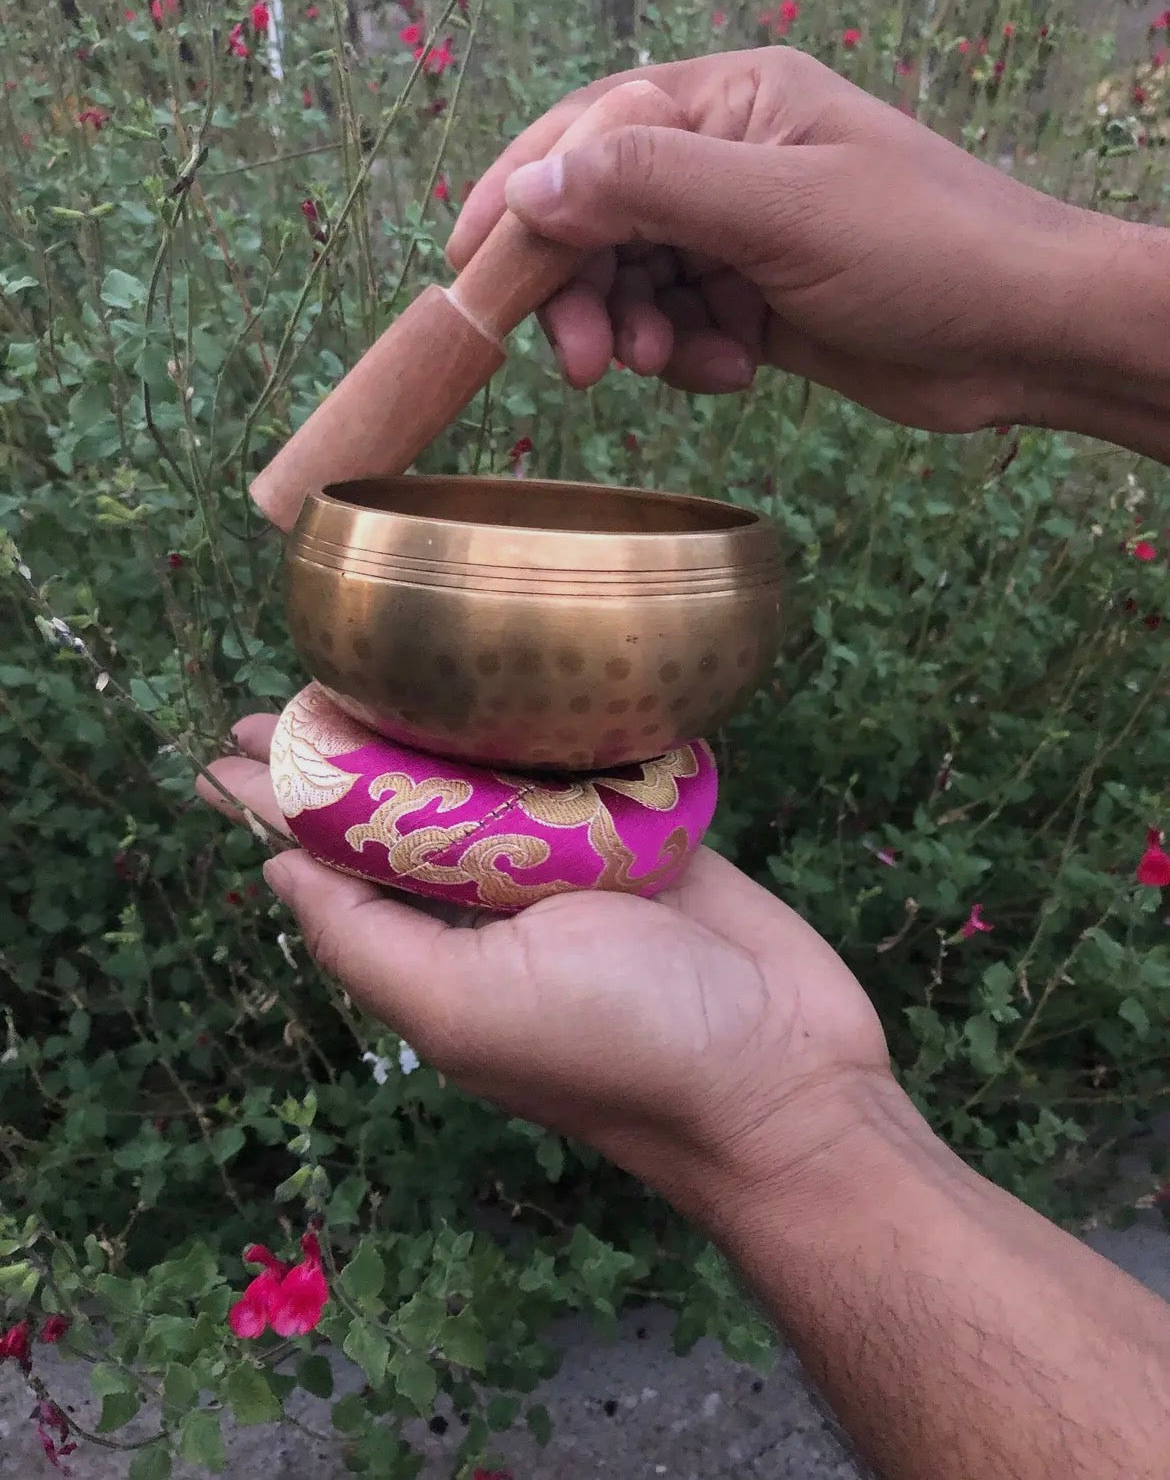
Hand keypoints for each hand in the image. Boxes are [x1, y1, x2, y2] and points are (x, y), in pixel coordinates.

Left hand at [198, 716, 891, 1217]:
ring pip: (489, 775)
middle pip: (402, 808)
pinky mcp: (646, 828)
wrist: (783, 1072)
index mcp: (437, 949)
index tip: (223, 753)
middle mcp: (493, 902)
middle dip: (343, 751)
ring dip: (436, 723)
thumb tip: (274, 873)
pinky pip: (581, 760)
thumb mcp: (466, 1009)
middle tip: (289, 691)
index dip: (276, 807)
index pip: (333, 867)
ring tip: (374, 668)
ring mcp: (574, 861)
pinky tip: (509, 679)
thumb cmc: (622, 1047)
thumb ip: (365, 943)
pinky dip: (544, 722)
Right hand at [448, 48, 1109, 433]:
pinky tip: (737, 370)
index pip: (590, 136)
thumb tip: (530, 189)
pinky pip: (680, 329)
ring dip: (641, 334)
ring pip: (635, 283)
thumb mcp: (778, 207)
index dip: (520, 199)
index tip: (468, 270)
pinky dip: (692, 358)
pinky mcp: (753, 304)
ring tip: (681, 365)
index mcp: (731, 101)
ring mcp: (739, 236)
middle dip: (585, 292)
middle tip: (583, 365)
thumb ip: (649, 186)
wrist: (1018, 337)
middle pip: (601, 219)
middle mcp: (726, 160)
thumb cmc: (921, 249)